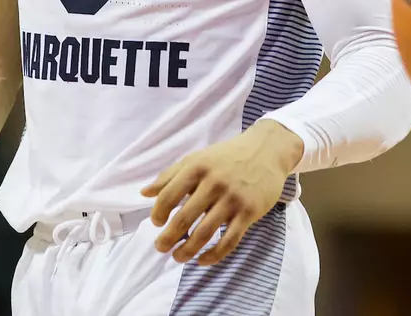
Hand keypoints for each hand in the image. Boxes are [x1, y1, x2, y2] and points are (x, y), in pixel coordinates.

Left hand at [141, 120, 302, 266]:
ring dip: (187, 251)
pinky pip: (229, 241)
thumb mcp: (196, 158)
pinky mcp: (248, 212)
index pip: (168, 196)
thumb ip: (170, 176)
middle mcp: (213, 183)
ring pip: (204, 233)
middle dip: (168, 238)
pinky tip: (202, 260)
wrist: (266, 150)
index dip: (158, 213)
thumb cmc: (226, 156)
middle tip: (160, 248)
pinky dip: (213, 255)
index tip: (157, 223)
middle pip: (183, 219)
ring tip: (177, 257)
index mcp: (196, 168)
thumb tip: (144, 193)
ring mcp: (232, 199)